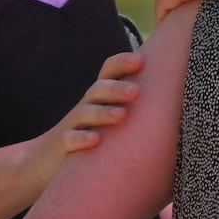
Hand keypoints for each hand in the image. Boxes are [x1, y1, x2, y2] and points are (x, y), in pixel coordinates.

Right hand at [26, 51, 142, 186]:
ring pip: (85, 113)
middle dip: (116, 88)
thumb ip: (134, 104)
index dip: (121, 63)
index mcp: (100, 96)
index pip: (108, 71)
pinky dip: (81, 138)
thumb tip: (172, 101)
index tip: (140, 60)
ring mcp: (74, 125)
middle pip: (98, 90)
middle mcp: (87, 106)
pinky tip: (95, 140)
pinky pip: (70, 139)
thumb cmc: (92, 135)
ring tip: (121, 116)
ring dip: (103, 112)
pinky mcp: (64, 146)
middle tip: (136, 91)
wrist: (46, 158)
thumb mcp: (108, 115)